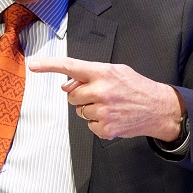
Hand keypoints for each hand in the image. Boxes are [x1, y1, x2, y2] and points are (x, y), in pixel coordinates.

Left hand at [29, 56, 182, 140]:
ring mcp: (103, 111)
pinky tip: (113, 117)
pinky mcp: (105, 128)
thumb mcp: (116, 71)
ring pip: (79, 111)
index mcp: (103, 73)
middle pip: (72, 95)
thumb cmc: (136, 88)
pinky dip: (98, 122)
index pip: (70, 66)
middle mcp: (101, 91)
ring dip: (90, 109)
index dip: (49, 65)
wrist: (158, 108)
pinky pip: (88, 125)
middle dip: (81, 95)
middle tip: (100, 95)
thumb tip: (66, 85)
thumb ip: (90, 75)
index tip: (33, 64)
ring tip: (110, 106)